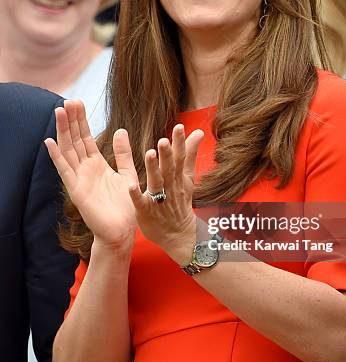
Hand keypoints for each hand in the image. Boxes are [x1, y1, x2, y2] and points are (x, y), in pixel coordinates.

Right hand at [45, 100, 137, 254]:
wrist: (123, 231)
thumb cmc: (125, 206)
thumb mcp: (127, 174)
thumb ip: (123, 154)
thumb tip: (120, 130)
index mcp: (97, 165)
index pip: (85, 138)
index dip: (81, 121)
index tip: (77, 102)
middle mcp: (85, 170)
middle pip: (74, 140)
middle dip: (71, 121)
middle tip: (67, 101)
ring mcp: (79, 179)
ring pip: (68, 151)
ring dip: (62, 132)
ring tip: (58, 112)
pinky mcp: (76, 191)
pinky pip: (65, 171)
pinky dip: (56, 156)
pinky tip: (49, 141)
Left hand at [128, 124, 203, 259]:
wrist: (178, 234)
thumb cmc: (179, 201)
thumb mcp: (187, 177)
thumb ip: (190, 154)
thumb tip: (199, 132)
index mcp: (178, 177)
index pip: (180, 158)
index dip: (180, 143)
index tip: (179, 127)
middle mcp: (170, 187)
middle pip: (169, 169)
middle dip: (167, 155)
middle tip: (163, 140)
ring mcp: (159, 200)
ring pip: (156, 182)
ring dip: (153, 169)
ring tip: (149, 154)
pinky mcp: (146, 212)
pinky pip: (141, 203)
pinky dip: (136, 195)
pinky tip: (129, 186)